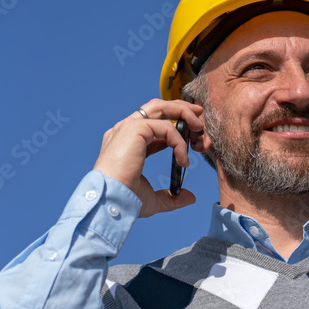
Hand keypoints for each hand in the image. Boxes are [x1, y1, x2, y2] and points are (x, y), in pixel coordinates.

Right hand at [93, 99, 204, 217]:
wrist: (111, 201)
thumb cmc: (125, 200)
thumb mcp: (152, 199)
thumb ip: (171, 197)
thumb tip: (189, 197)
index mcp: (125, 142)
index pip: (151, 124)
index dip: (173, 127)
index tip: (190, 135)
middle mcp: (124, 130)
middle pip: (155, 107)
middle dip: (179, 108)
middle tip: (198, 115)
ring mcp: (127, 127)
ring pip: (160, 107)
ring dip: (182, 112)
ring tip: (198, 126)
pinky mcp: (134, 129)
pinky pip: (166, 127)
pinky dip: (179, 142)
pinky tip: (183, 160)